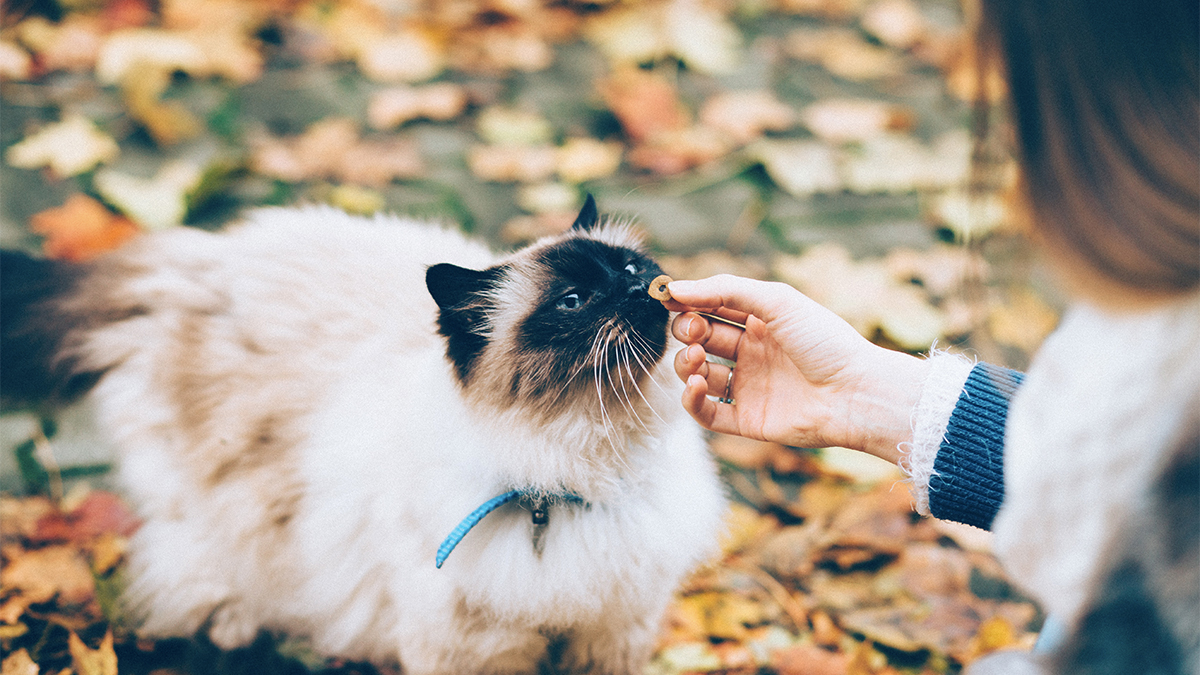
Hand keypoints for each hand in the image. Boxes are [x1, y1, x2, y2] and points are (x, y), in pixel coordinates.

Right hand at [664, 275, 928, 462]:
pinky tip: (697, 384)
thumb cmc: (824, 341)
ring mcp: (748, 387)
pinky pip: (706, 413)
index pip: (712, 308)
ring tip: (698, 360)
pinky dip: (691, 400)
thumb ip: (724, 290)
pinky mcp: (747, 420)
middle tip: (693, 331)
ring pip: (698, 375)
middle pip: (700, 340)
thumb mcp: (776, 301)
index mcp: (761, 322)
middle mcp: (752, 353)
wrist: (855, 392)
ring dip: (686, 364)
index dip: (689, 304)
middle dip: (687, 332)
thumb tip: (674, 289)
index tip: (669, 300)